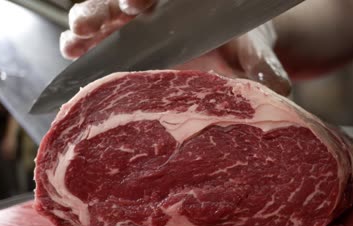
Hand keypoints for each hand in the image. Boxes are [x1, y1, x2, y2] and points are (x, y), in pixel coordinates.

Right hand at [61, 0, 289, 95]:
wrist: (233, 50)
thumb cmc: (239, 44)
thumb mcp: (252, 51)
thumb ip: (261, 65)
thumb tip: (279, 88)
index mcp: (183, 5)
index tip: (136, 6)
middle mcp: (156, 13)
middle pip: (120, 2)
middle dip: (105, 10)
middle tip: (96, 22)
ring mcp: (137, 27)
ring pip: (102, 15)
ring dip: (86, 24)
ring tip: (75, 39)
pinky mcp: (127, 44)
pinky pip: (100, 40)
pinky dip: (84, 45)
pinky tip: (73, 52)